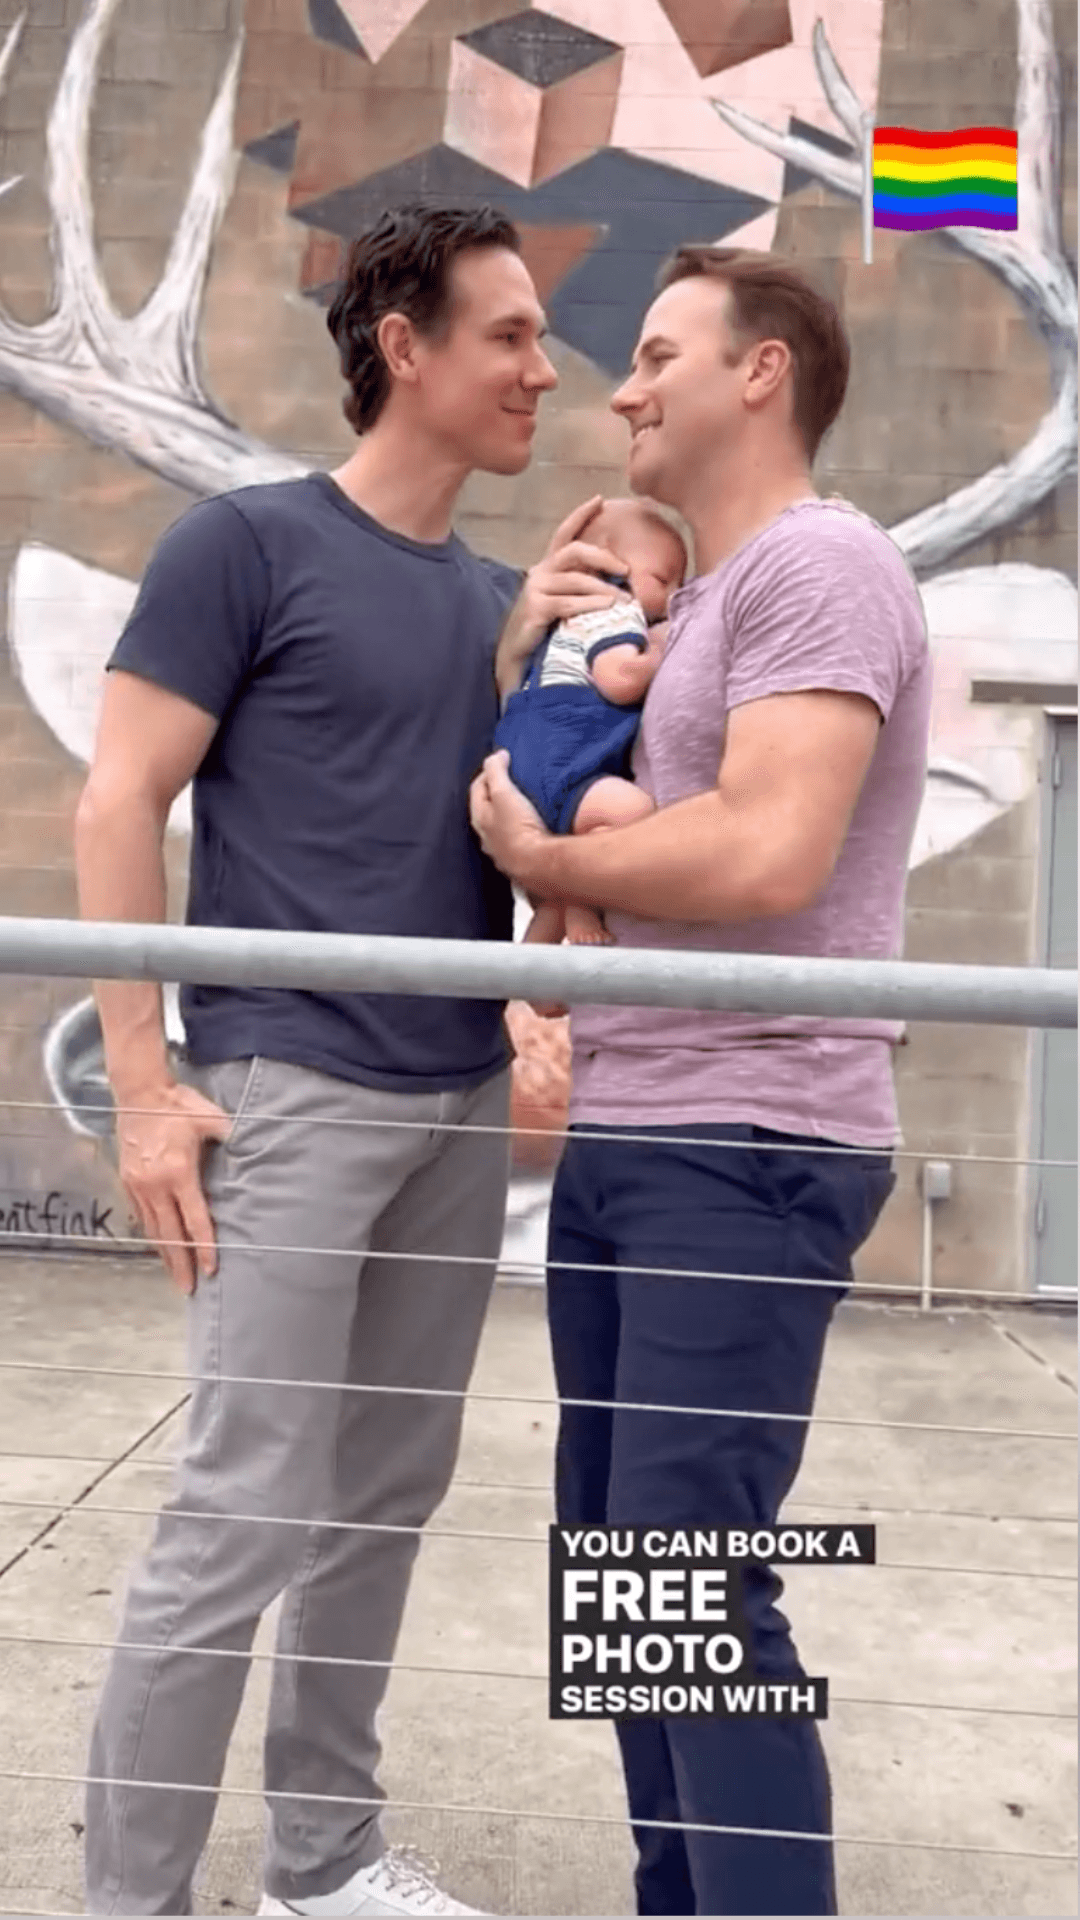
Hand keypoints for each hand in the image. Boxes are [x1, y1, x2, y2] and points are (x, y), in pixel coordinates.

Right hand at [115, 1081, 231, 1294]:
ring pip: (152, 1228)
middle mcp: (155, 1184)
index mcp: (178, 1173)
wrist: (139, 1091)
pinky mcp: (126, 1180)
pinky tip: (158, 1245)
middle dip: (180, 1263)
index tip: (210, 1268)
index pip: (194, 1219)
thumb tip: (256, 1149)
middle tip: (188, 1289)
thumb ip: (233, 1138)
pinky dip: (150, 1233)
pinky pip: (140, 1215)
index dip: (203, 1246)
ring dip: (164, 1253)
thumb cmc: (178, 1105)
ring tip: (174, 1274)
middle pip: (169, 1234)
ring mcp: (137, 1184)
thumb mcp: (212, 1119)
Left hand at [470, 750, 552, 888]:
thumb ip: (496, 772)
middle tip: (510, 779)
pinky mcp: (518, 861)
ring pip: (499, 826)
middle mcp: (486, 837)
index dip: (489, 771)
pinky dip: (519, 828)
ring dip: (507, 813)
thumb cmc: (518, 827)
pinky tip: (530, 827)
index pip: (477, 788)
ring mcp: (501, 851)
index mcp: (479, 817)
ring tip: (521, 802)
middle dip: (495, 792)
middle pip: (486, 808)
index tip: (503, 760)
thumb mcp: (504, 793)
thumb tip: (496, 756)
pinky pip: (515, 839)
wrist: (538, 865)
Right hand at [496, 497, 629, 691]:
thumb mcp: (564, 601)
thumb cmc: (546, 630)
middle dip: (602, 556)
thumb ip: (581, 586)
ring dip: (603, 588)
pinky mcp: (534, 609)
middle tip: (625, 569)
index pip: (564, 533)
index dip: (580, 515)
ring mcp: (535, 590)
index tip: (600, 499)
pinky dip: (590, 604)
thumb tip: (618, 579)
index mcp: (547, 567)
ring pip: (575, 579)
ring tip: (624, 599)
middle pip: (574, 551)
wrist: (516, 657)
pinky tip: (607, 607)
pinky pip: (568, 603)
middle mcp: (540, 572)